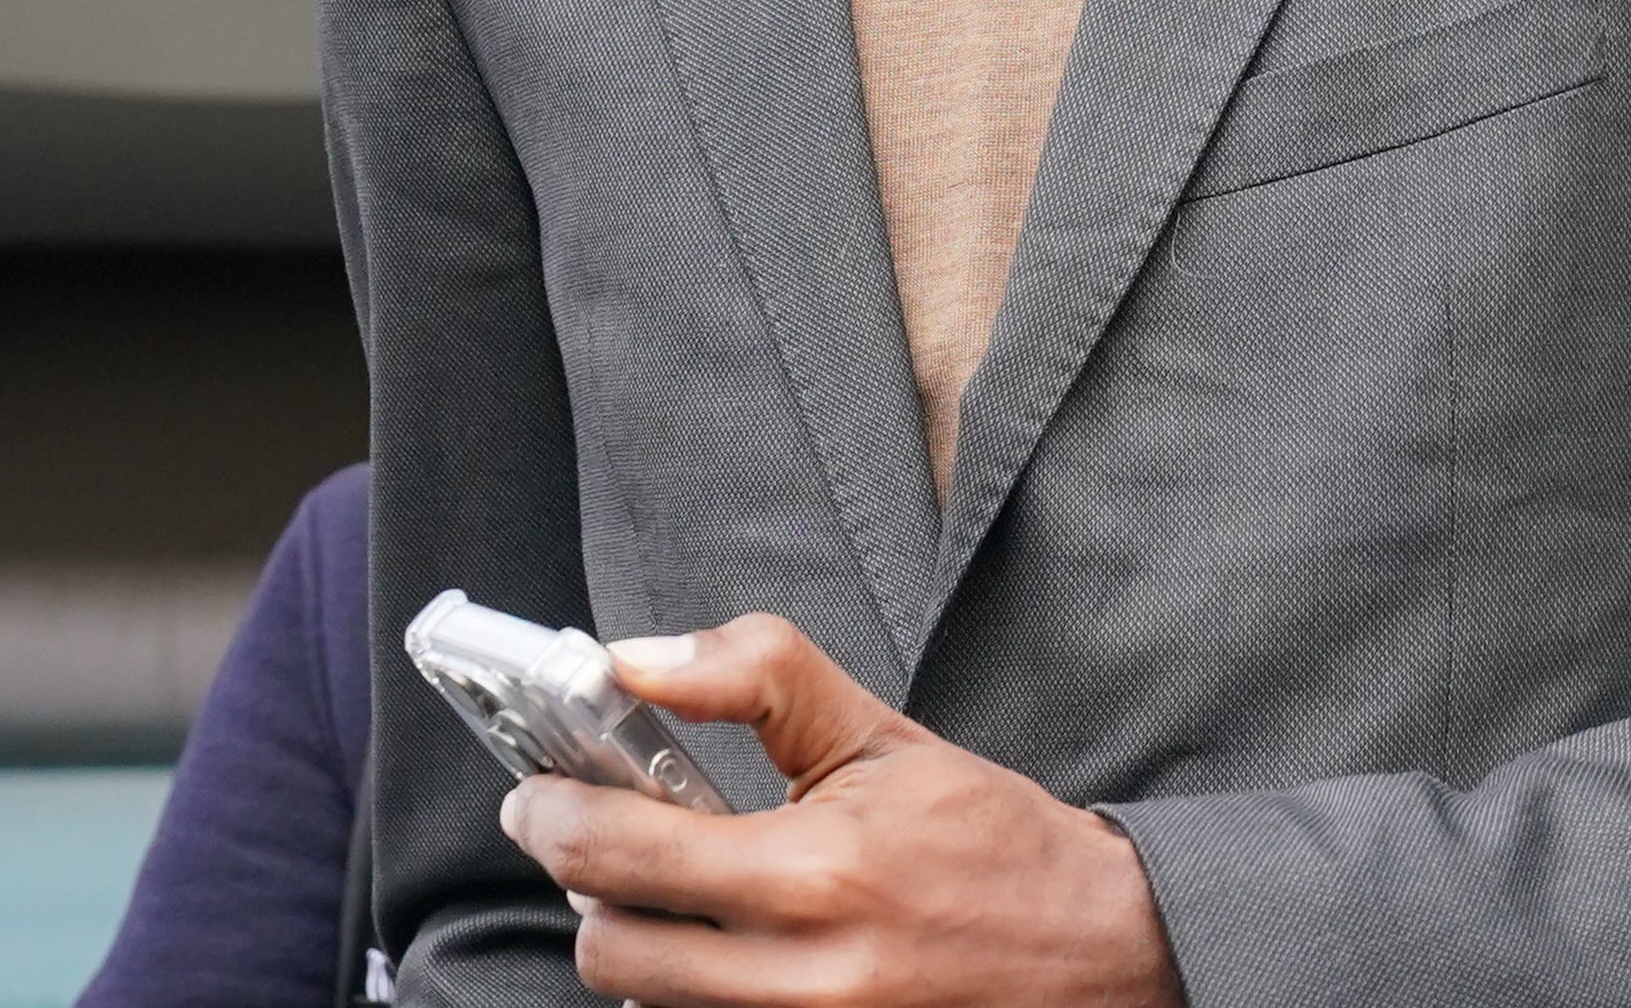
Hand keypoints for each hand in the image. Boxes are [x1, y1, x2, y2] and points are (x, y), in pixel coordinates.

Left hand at [498, 612, 1184, 1007]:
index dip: (553, 816)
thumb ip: (757, 678)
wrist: (1092, 944)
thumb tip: (633, 657)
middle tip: (602, 839)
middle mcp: (802, 973)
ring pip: (640, 999)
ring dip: (636, 940)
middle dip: (588, 884)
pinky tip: (725, 946)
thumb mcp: (881, 735)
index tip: (538, 794)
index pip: (621, 851)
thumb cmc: (986, 837)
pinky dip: (687, 987)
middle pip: (607, 945)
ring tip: (676, 892)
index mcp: (817, 870)